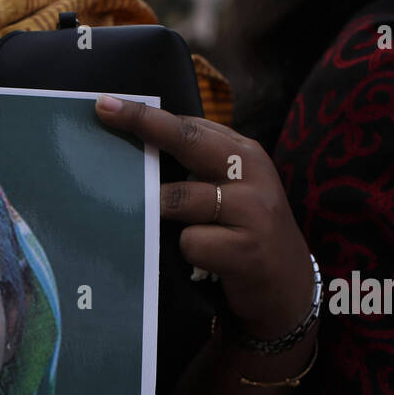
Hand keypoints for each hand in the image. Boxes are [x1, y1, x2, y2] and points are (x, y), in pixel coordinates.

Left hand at [96, 95, 313, 337]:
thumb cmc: (246, 237)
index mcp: (246, 155)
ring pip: (179, 199)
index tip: (106, 104)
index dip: (147, 115)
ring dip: (159, 212)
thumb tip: (138, 154)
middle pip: (188, 142)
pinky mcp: (245, 249)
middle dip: (144, 125)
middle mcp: (252, 173)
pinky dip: (187, 252)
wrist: (288, 290)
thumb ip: (199, 171)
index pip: (191, 126)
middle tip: (105, 111)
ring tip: (166, 229)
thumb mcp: (232, 195)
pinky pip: (190, 242)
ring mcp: (252, 210)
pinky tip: (206, 261)